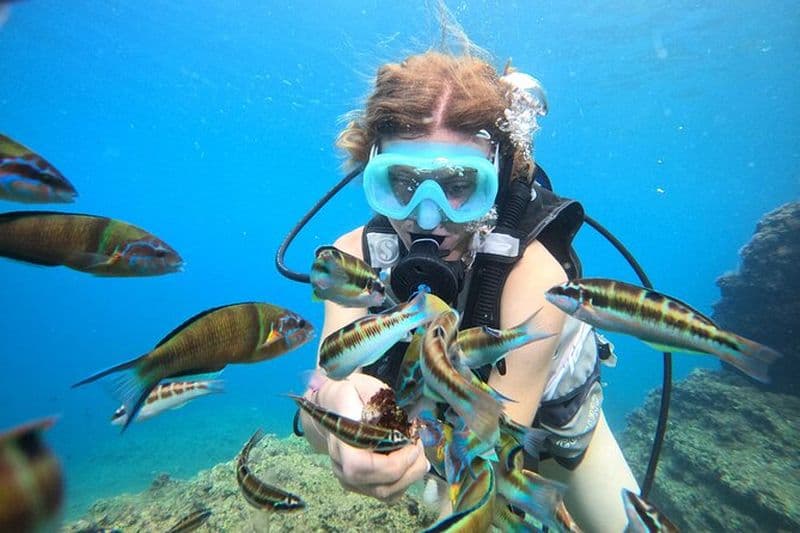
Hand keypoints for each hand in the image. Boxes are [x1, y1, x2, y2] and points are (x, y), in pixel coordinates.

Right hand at [314, 373, 428, 502]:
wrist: (333, 407)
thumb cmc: (350, 395)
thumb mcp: (362, 386)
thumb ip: (380, 400)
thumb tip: (403, 415)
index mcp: (340, 441)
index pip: (361, 467)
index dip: (393, 462)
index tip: (412, 442)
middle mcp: (341, 466)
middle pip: (380, 487)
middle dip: (410, 469)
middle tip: (419, 445)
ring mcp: (350, 479)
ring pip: (386, 494)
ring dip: (411, 477)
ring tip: (419, 454)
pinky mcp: (360, 485)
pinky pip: (387, 495)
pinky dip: (405, 482)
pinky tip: (412, 464)